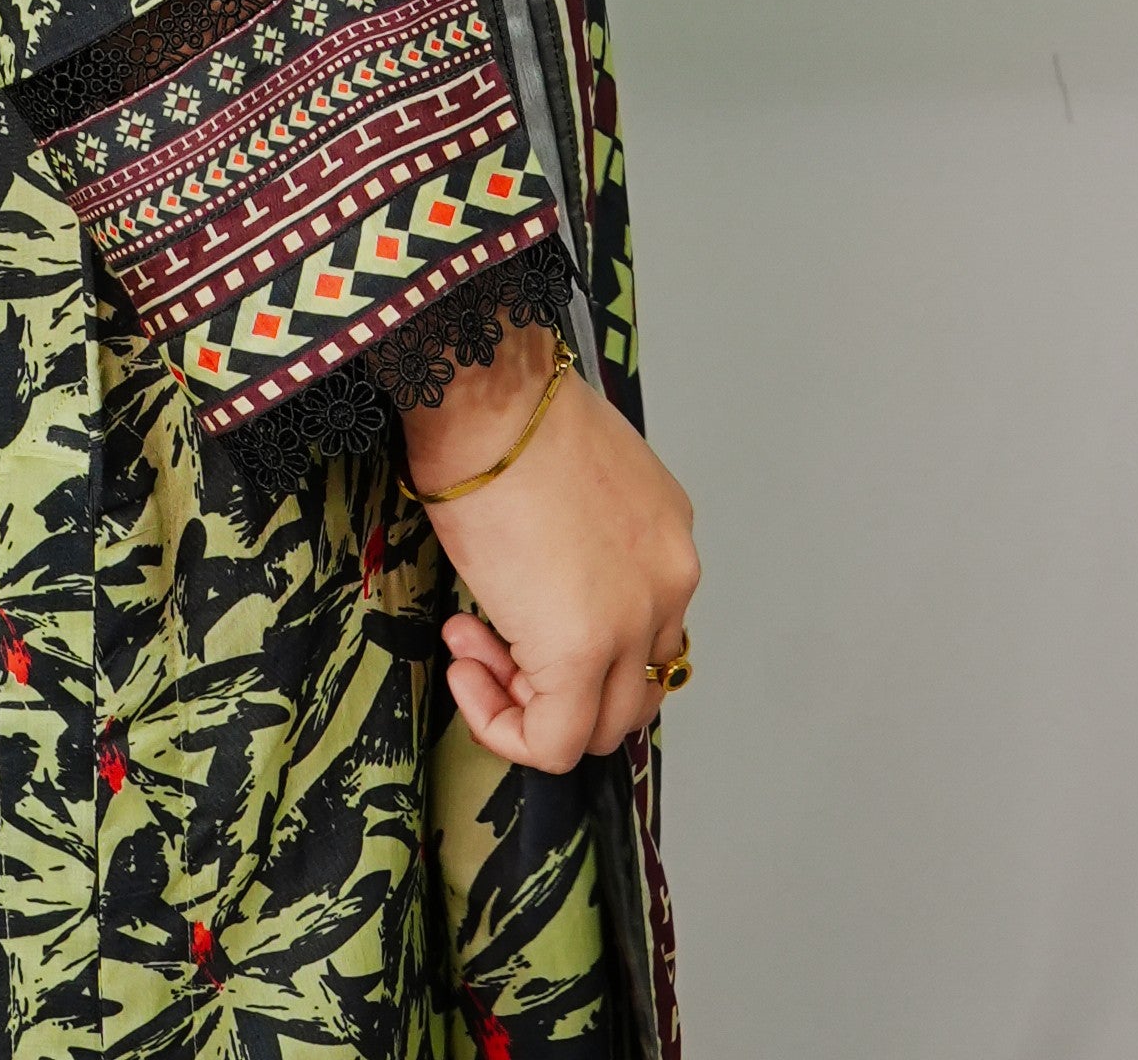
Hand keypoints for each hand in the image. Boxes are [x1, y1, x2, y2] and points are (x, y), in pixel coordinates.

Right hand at [403, 322, 698, 773]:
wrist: (487, 396)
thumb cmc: (507, 415)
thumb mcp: (572, 480)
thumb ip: (582, 544)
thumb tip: (540, 587)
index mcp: (668, 538)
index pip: (642, 631)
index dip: (576, 641)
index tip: (515, 609)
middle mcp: (671, 584)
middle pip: (632, 687)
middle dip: (558, 683)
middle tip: (489, 641)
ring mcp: (636, 622)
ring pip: (602, 724)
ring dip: (529, 704)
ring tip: (468, 649)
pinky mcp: (585, 653)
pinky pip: (556, 741)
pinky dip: (506, 729)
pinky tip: (466, 677)